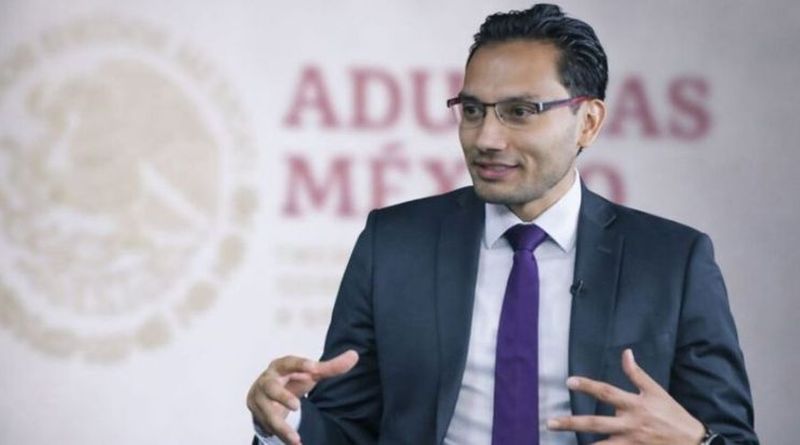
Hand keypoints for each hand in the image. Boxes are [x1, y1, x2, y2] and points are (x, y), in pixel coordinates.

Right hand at [246, 350, 358, 444]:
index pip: (290, 362)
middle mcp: (267, 380)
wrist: (266, 393)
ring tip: (296, 439)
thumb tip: (354, 356)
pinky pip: (268, 426)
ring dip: (281, 426)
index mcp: (281, 366)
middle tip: (296, 406)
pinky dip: (281, 436)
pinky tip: (294, 443)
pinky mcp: (257, 414)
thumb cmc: (292, 379)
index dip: (300, 364)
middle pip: (270, 387)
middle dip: (282, 397)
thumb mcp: (310, 373)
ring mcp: (259, 398)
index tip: (314, 368)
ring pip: (268, 413)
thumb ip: (331, 367)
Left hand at [547, 349, 705, 444]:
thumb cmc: (673, 414)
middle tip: (550, 422)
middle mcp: (629, 424)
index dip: (587, 386)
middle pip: (595, 423)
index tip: (569, 381)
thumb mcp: (656, 391)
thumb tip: (626, 353)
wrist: (693, 442)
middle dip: (571, 423)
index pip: (606, 392)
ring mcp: (631, 442)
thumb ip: (637, 374)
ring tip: (560, 443)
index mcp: (634, 405)